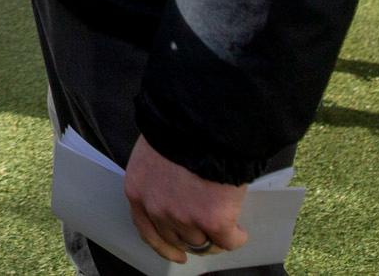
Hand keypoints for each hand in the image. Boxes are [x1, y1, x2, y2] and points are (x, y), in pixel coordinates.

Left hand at [124, 135, 247, 262]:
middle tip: (208, 236)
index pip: (147, 230)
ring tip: (227, 227)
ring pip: (202, 242)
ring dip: (215, 237)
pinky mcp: (213, 221)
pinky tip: (240, 230)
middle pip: (176, 239)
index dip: (164, 246)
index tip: (177, 254)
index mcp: (138, 191)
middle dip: (193, 239)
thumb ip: (159, 179)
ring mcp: (184, 217)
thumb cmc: (179, 128)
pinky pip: (229, 240)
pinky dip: (237, 237)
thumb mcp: (154, 153)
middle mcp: (157, 209)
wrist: (202, 122)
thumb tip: (176, 193)